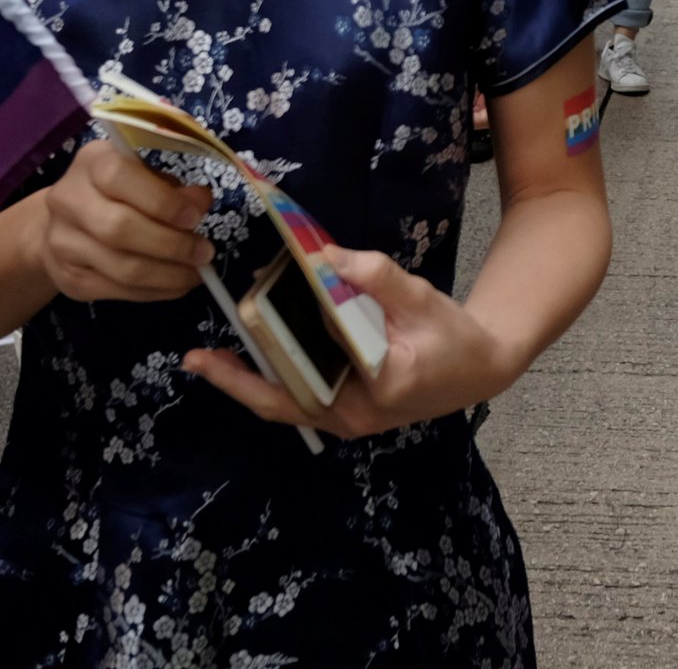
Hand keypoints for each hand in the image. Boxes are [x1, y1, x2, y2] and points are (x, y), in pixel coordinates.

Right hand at [34, 139, 213, 303]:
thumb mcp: (145, 174)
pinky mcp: (69, 278)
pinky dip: (156, 291)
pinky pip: (118, 291)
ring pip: (121, 268)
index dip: (161, 200)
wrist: (61, 221)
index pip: (119, 177)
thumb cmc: (117, 190)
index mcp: (91, 163)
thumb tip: (200, 202)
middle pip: (119, 229)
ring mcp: (63, 243)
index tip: (195, 217)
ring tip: (197, 273)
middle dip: (171, 245)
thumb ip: (172, 187)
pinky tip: (177, 285)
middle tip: (204, 252)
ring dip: (168, 275)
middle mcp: (68, 201)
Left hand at [185, 245, 502, 438]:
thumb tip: (324, 255)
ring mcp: (348, 422)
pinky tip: (246, 364)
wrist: (479, 370)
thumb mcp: (422, 297)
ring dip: (246, 384)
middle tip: (197, 358)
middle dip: (239, 378)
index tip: (263, 290)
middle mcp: (356, 414)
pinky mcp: (344, 417)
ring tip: (207, 361)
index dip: (291, 323)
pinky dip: (269, 385)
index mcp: (381, 384)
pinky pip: (297, 404)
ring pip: (286, 407)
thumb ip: (376, 276)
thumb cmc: (453, 335)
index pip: (325, 351)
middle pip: (286, 400)